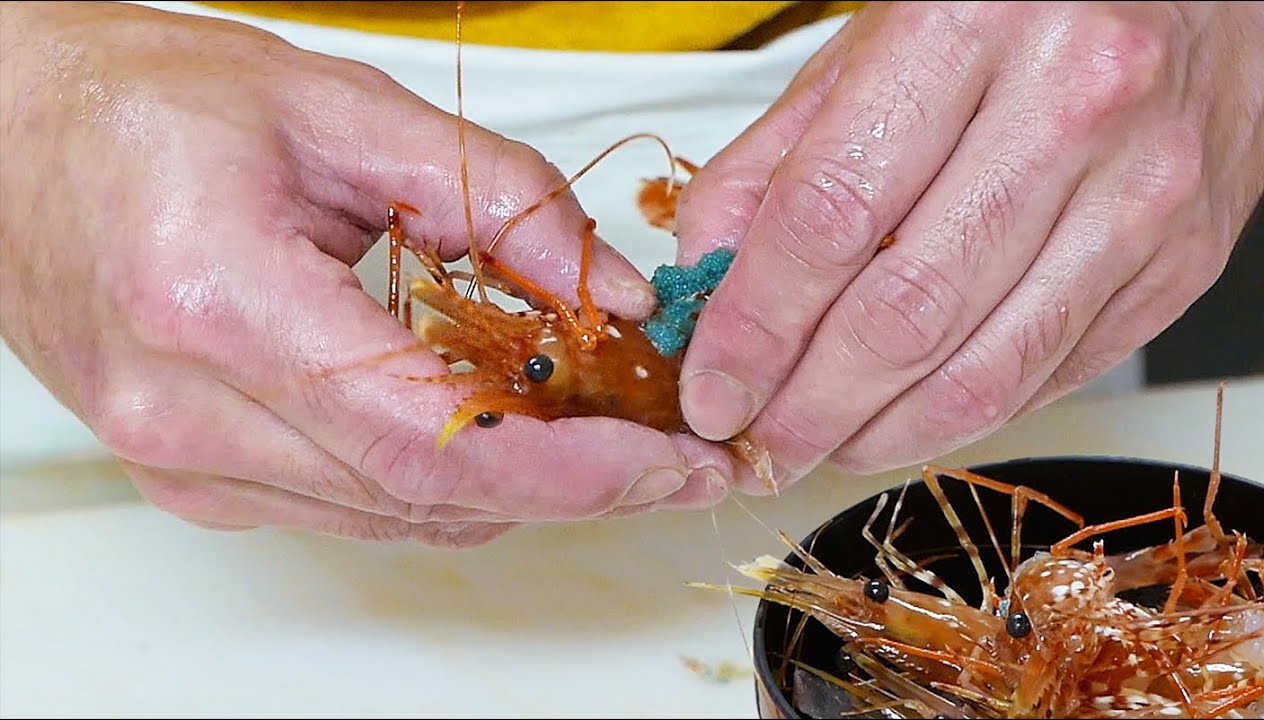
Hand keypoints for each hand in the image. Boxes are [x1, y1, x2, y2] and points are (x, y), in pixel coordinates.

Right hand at [0, 2, 732, 545]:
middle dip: (577, 484)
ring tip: (604, 431)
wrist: (11, 142)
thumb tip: (611, 290)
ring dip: (521, 484)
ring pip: (405, 517)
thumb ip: (497, 198)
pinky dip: (452, 477)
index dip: (573, 466)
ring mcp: (187, 460)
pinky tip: (501, 428)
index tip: (663, 458)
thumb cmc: (143, 110)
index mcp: (222, 305)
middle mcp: (190, 411)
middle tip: (668, 450)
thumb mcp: (340, 110)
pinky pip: (361, 506)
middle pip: (432, 496)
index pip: (435, 438)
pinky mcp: (198, 475)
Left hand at [675, 2, 1263, 486]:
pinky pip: (1050, 375)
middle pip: (904, 315)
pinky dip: (962, 415)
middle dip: (808, 409)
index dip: (754, 328)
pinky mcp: (1179, 264)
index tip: (713, 390)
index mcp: (967, 28)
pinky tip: (909, 413)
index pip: (827, 219)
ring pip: (983, 371)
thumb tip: (706, 278)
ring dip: (880, 435)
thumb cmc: (1023, 3)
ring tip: (823, 446)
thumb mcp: (868, 45)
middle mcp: (1070, 107)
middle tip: (759, 444)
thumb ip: (773, 162)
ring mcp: (1140, 194)